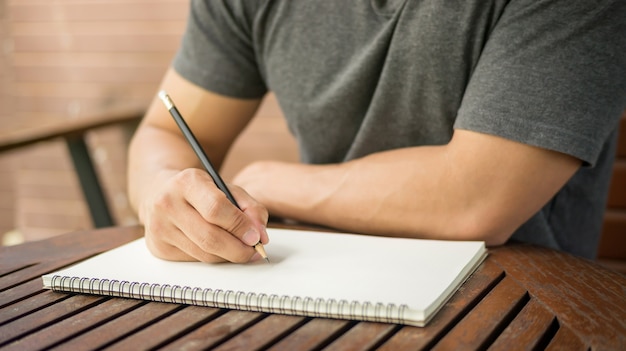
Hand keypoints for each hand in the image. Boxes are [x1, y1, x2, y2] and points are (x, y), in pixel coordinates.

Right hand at [139, 168, 268, 262]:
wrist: (160, 191)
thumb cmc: (200, 190)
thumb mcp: (226, 187)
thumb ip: (249, 207)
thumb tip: (261, 235)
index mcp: (186, 182)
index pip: (216, 209)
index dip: (240, 226)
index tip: (257, 237)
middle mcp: (167, 204)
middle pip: (209, 237)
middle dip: (238, 249)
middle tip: (255, 251)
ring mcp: (159, 228)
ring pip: (204, 254)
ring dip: (228, 256)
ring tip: (241, 249)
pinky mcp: (159, 247)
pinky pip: (195, 260)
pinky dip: (213, 257)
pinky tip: (218, 248)